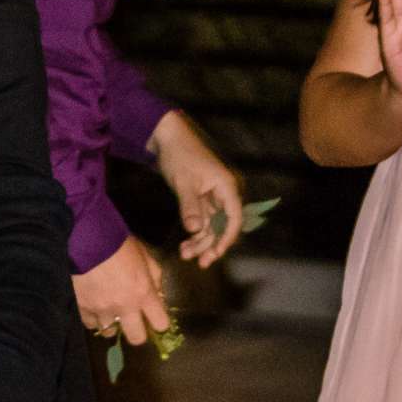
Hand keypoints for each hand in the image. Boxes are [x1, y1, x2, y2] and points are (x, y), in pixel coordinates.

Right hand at [72, 236, 170, 343]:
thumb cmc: (118, 242)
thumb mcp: (144, 255)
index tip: (154, 316)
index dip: (159, 321)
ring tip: (108, 310)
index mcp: (144, 293)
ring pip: (110, 333)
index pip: (161, 324)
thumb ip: (155, 277)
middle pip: (136, 338)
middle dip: (137, 331)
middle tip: (132, 320)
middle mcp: (124, 307)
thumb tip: (158, 296)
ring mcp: (102, 310)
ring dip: (111, 323)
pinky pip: (90, 324)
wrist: (85, 237)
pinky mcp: (82, 308)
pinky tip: (92, 306)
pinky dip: (92, 317)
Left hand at [151, 111, 241, 266]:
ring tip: (185, 255)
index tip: (217, 253)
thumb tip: (196, 230)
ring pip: (212, 226)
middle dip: (212, 245)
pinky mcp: (201, 199)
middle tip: (200, 263)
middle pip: (223, 226)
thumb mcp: (183, 182)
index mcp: (226, 187)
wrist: (168, 138)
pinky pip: (202, 221)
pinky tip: (185, 245)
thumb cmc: (179, 155)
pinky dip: (194, 233)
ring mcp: (212, 197)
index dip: (227, 237)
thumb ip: (190, 207)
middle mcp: (223, 194)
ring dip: (201, 242)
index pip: (234, 218)